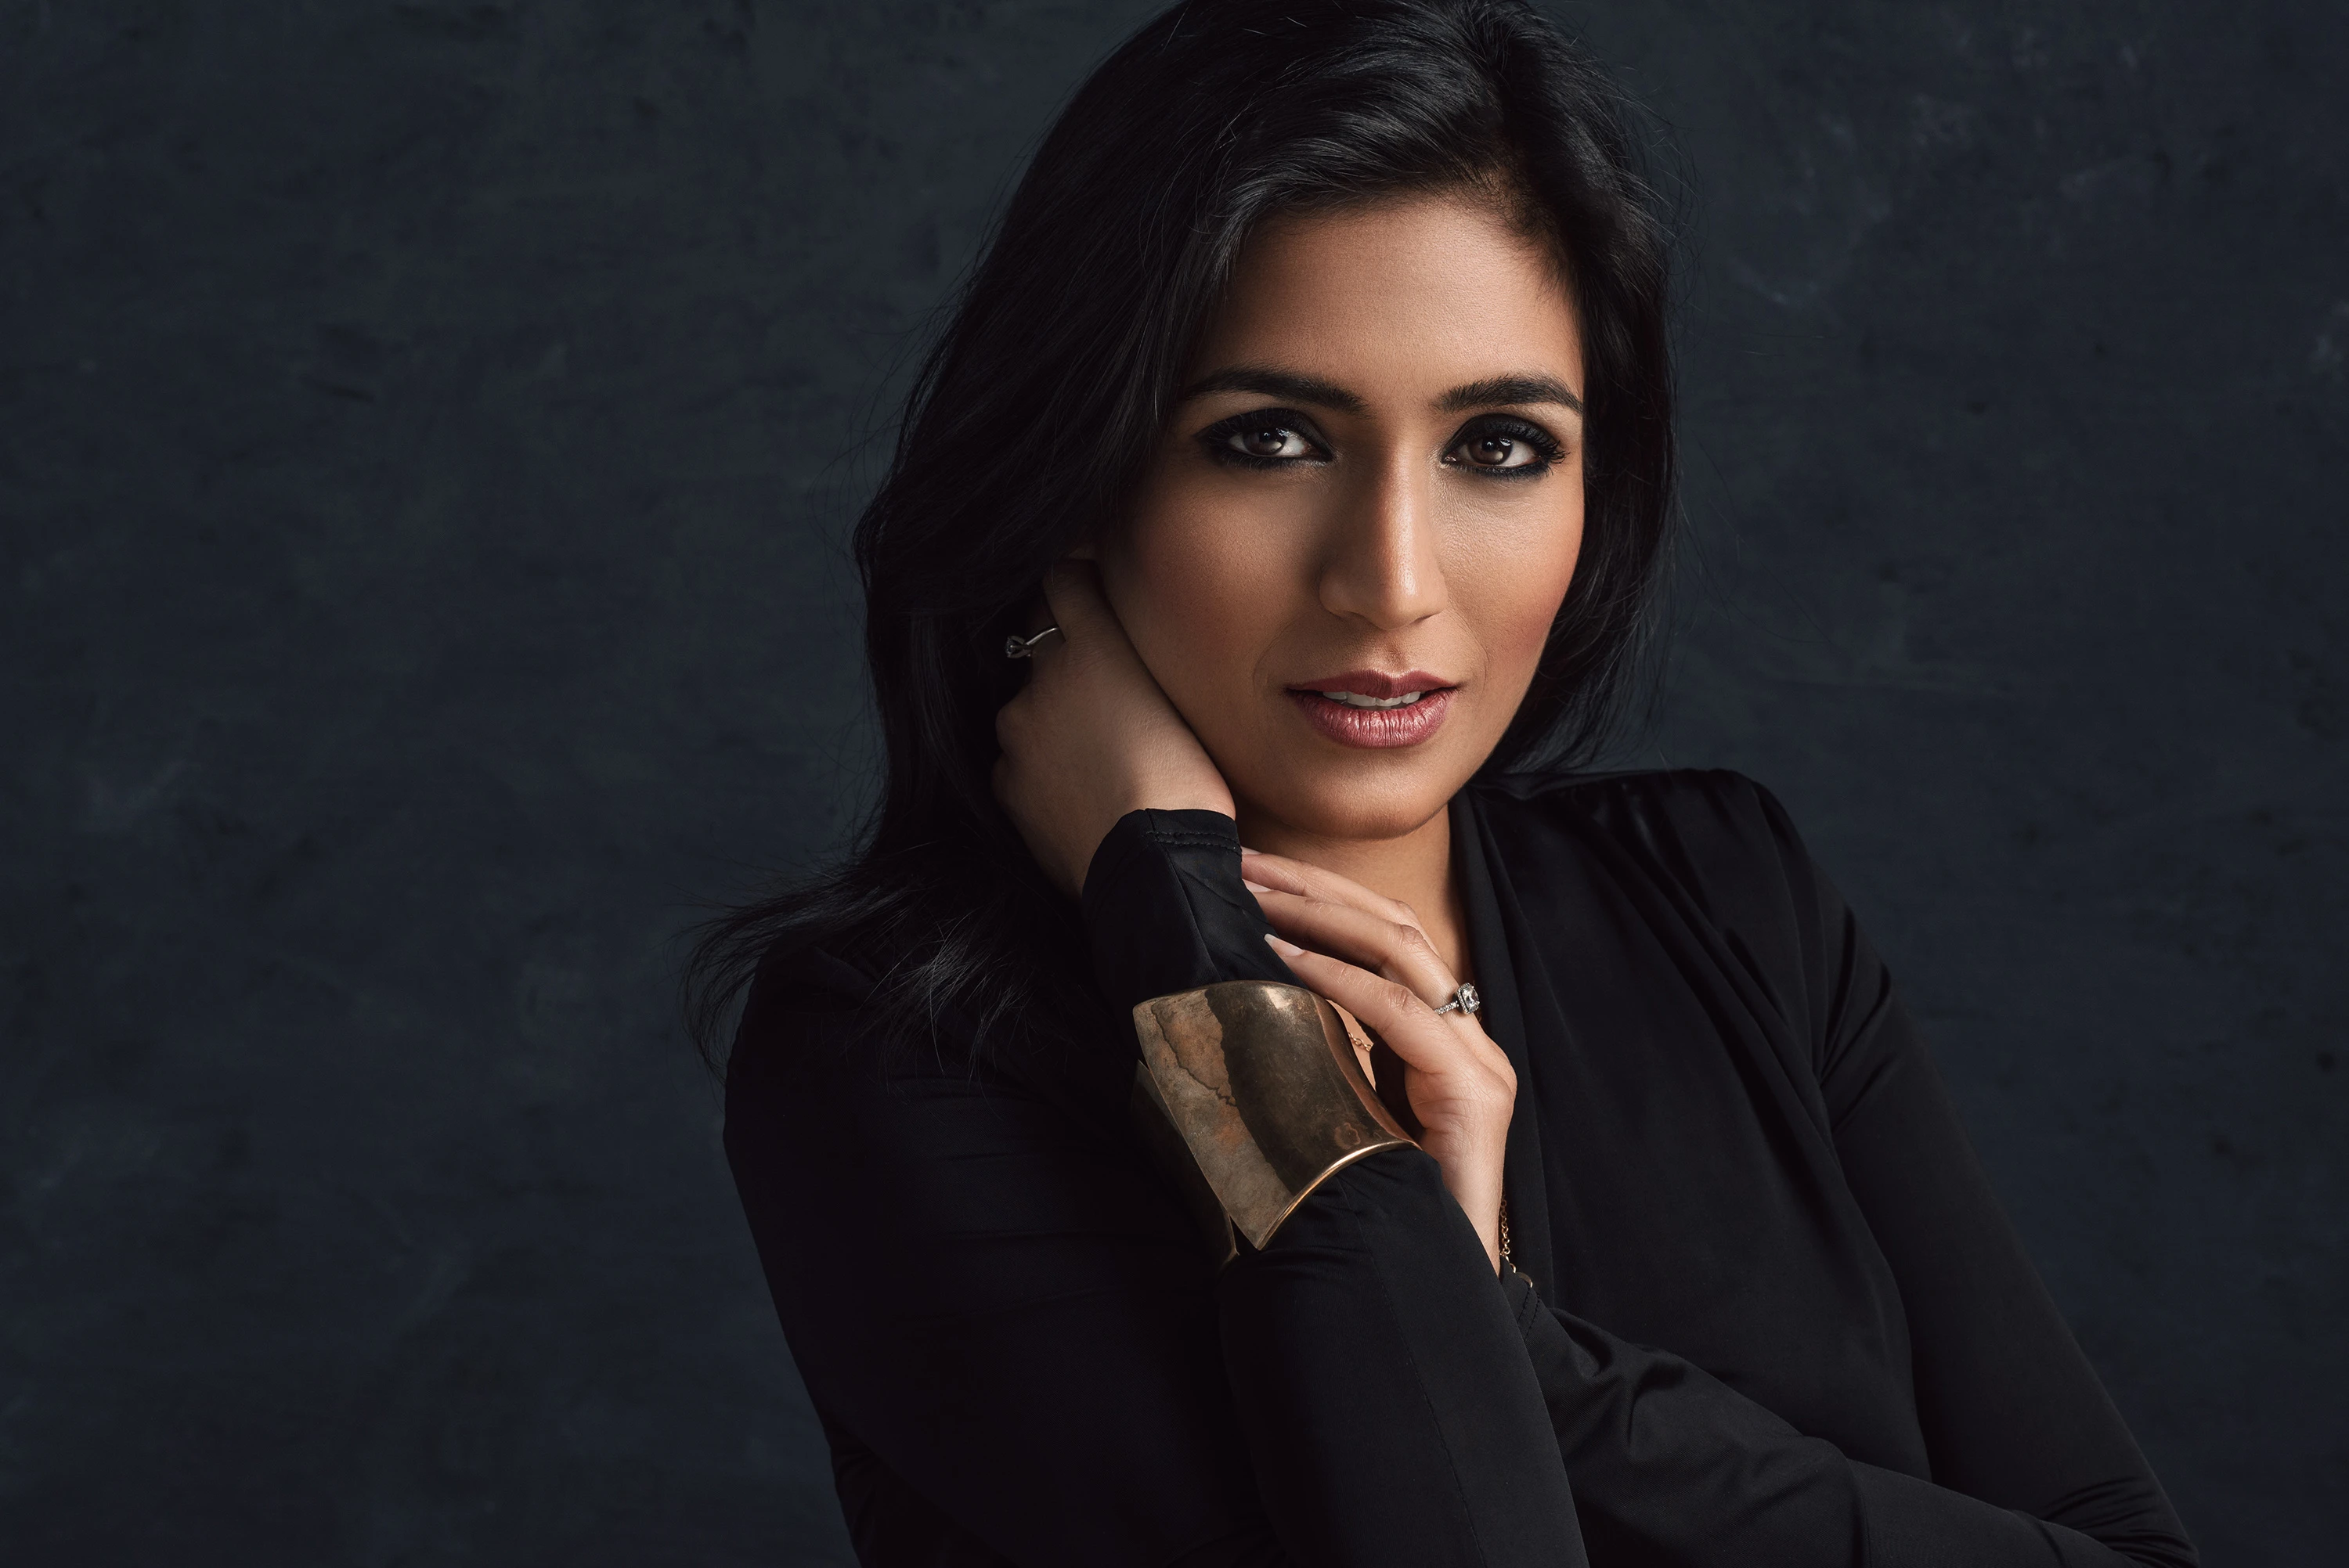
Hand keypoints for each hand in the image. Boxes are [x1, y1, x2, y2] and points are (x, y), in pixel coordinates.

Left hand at [993, 562, 1234, 898]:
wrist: (1154, 868)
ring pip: (1029, 707)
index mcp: (1092, 647)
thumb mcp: (1180, 701)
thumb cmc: (1190, 784)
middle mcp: (1042, 679)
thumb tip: (1119, 643)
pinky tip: (1079, 791)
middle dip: (1065, 655)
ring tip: (1099, 758)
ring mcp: (1016, 733)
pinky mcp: (1006, 783)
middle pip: (1040, 642)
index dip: (1076, 583)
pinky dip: (1040, 767)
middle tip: (1107, 692)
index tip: (1087, 589)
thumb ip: (1137, 659)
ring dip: (1053, 718)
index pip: (1063, 580)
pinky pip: (1018, 760)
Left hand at [1243, 851, 1515, 1271]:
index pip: (1388, 936)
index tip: (1250, 876)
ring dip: (1320, 915)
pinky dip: (1338, 980)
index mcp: (1437, 1038)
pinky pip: (1401, 1014)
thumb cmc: (1372, 1207)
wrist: (1426, 1286)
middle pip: (1395, 926)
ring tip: (1256, 896)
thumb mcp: (1336, 1110)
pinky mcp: (1473, 1094)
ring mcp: (1477, 1061)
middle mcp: (1466, 1038)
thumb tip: (1239, 1003)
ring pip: (1402, 951)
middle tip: (1244, 863)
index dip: (1322, 896)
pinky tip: (1286, 961)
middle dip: (1316, 887)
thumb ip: (1317, 1055)